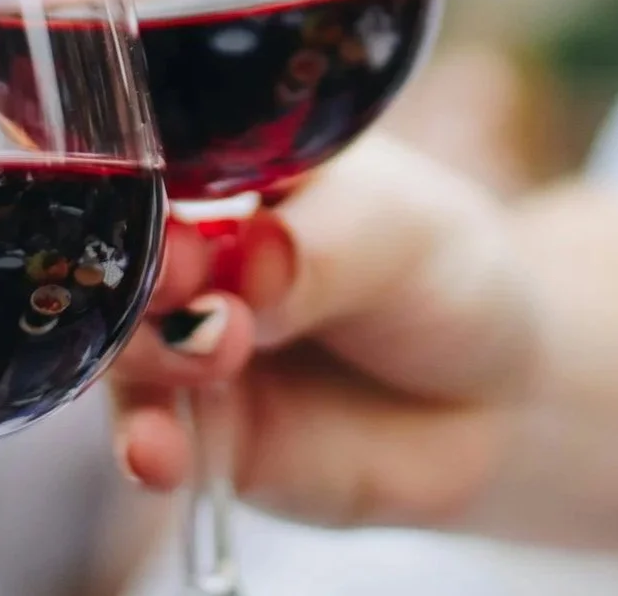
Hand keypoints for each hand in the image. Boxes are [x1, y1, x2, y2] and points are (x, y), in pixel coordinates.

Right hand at [110, 136, 538, 530]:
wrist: (499, 396)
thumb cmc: (439, 271)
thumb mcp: (394, 230)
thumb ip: (316, 249)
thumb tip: (250, 265)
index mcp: (214, 169)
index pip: (144, 163)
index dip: (144, 188)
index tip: (177, 220)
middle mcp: (183, 252)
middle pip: (118, 256)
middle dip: (142, 274)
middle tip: (190, 283)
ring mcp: (184, 341)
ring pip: (122, 344)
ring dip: (148, 353)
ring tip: (216, 355)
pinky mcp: (200, 428)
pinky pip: (151, 437)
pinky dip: (147, 445)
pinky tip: (160, 453)